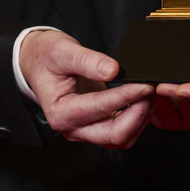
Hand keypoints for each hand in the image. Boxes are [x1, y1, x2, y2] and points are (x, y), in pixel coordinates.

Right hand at [19, 30, 153, 147]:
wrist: (39, 63)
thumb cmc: (47, 58)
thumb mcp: (63, 52)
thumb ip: (88, 61)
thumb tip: (114, 70)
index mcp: (61, 113)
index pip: (99, 109)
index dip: (125, 97)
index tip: (144, 85)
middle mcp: (72, 128)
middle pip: (113, 135)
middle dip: (137, 114)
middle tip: (150, 91)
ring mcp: (85, 130)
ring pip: (121, 138)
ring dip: (139, 120)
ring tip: (148, 94)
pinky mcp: (96, 127)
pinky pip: (122, 132)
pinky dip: (136, 120)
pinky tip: (143, 101)